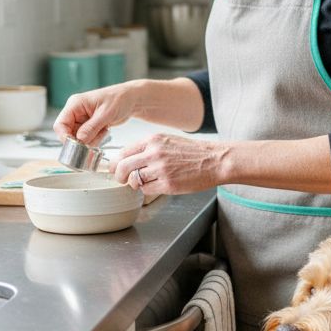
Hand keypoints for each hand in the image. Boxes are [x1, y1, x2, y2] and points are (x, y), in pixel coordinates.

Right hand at [54, 83, 139, 144]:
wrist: (131, 99)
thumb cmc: (119, 99)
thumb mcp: (106, 113)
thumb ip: (92, 127)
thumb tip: (79, 139)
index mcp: (75, 104)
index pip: (60, 124)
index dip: (64, 137)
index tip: (75, 146)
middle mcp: (76, 111)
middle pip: (68, 133)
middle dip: (80, 140)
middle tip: (94, 140)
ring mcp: (81, 119)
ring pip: (78, 138)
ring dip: (90, 140)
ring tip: (103, 131)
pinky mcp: (88, 125)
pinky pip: (86, 138)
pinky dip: (95, 139)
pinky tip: (105, 130)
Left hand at [109, 133, 227, 196]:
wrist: (215, 160)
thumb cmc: (194, 152)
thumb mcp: (168, 141)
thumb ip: (149, 148)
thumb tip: (131, 159)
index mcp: (153, 140)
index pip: (124, 151)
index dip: (116, 163)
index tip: (115, 168)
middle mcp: (154, 153)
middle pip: (123, 167)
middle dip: (118, 176)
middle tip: (121, 179)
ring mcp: (161, 169)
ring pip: (134, 180)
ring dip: (135, 184)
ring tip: (143, 182)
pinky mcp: (168, 184)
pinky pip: (146, 190)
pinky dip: (147, 190)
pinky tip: (156, 185)